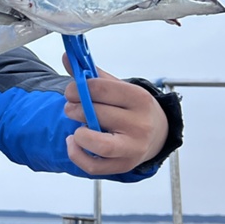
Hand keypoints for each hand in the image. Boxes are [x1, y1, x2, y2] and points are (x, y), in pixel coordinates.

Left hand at [61, 54, 167, 174]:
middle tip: (69, 108)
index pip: (102, 89)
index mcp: (139, 99)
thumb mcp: (119, 88)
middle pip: (97, 114)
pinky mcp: (123, 165)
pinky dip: (76, 154)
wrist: (158, 134)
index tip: (70, 91)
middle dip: (75, 109)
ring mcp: (133, 147)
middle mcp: (140, 124)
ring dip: (79, 134)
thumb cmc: (133, 109)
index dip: (78, 88)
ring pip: (98, 144)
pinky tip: (74, 142)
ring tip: (76, 128)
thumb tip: (67, 58)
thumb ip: (93, 76)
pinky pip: (93, 165)